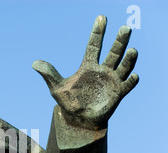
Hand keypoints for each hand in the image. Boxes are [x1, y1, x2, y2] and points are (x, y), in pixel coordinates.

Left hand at [33, 15, 138, 129]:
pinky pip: (127, 85)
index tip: (101, 18)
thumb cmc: (69, 102)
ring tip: (132, 50)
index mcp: (88, 66)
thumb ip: (49, 74)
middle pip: (113, 52)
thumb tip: (34, 63)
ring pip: (123, 66)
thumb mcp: (57, 88)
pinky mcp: (118, 94)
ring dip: (128, 59)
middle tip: (125, 28)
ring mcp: (112, 81)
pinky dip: (131, 81)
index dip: (97, 32)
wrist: (79, 120)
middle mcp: (102, 70)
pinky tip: (134, 75)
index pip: (94, 45)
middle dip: (119, 41)